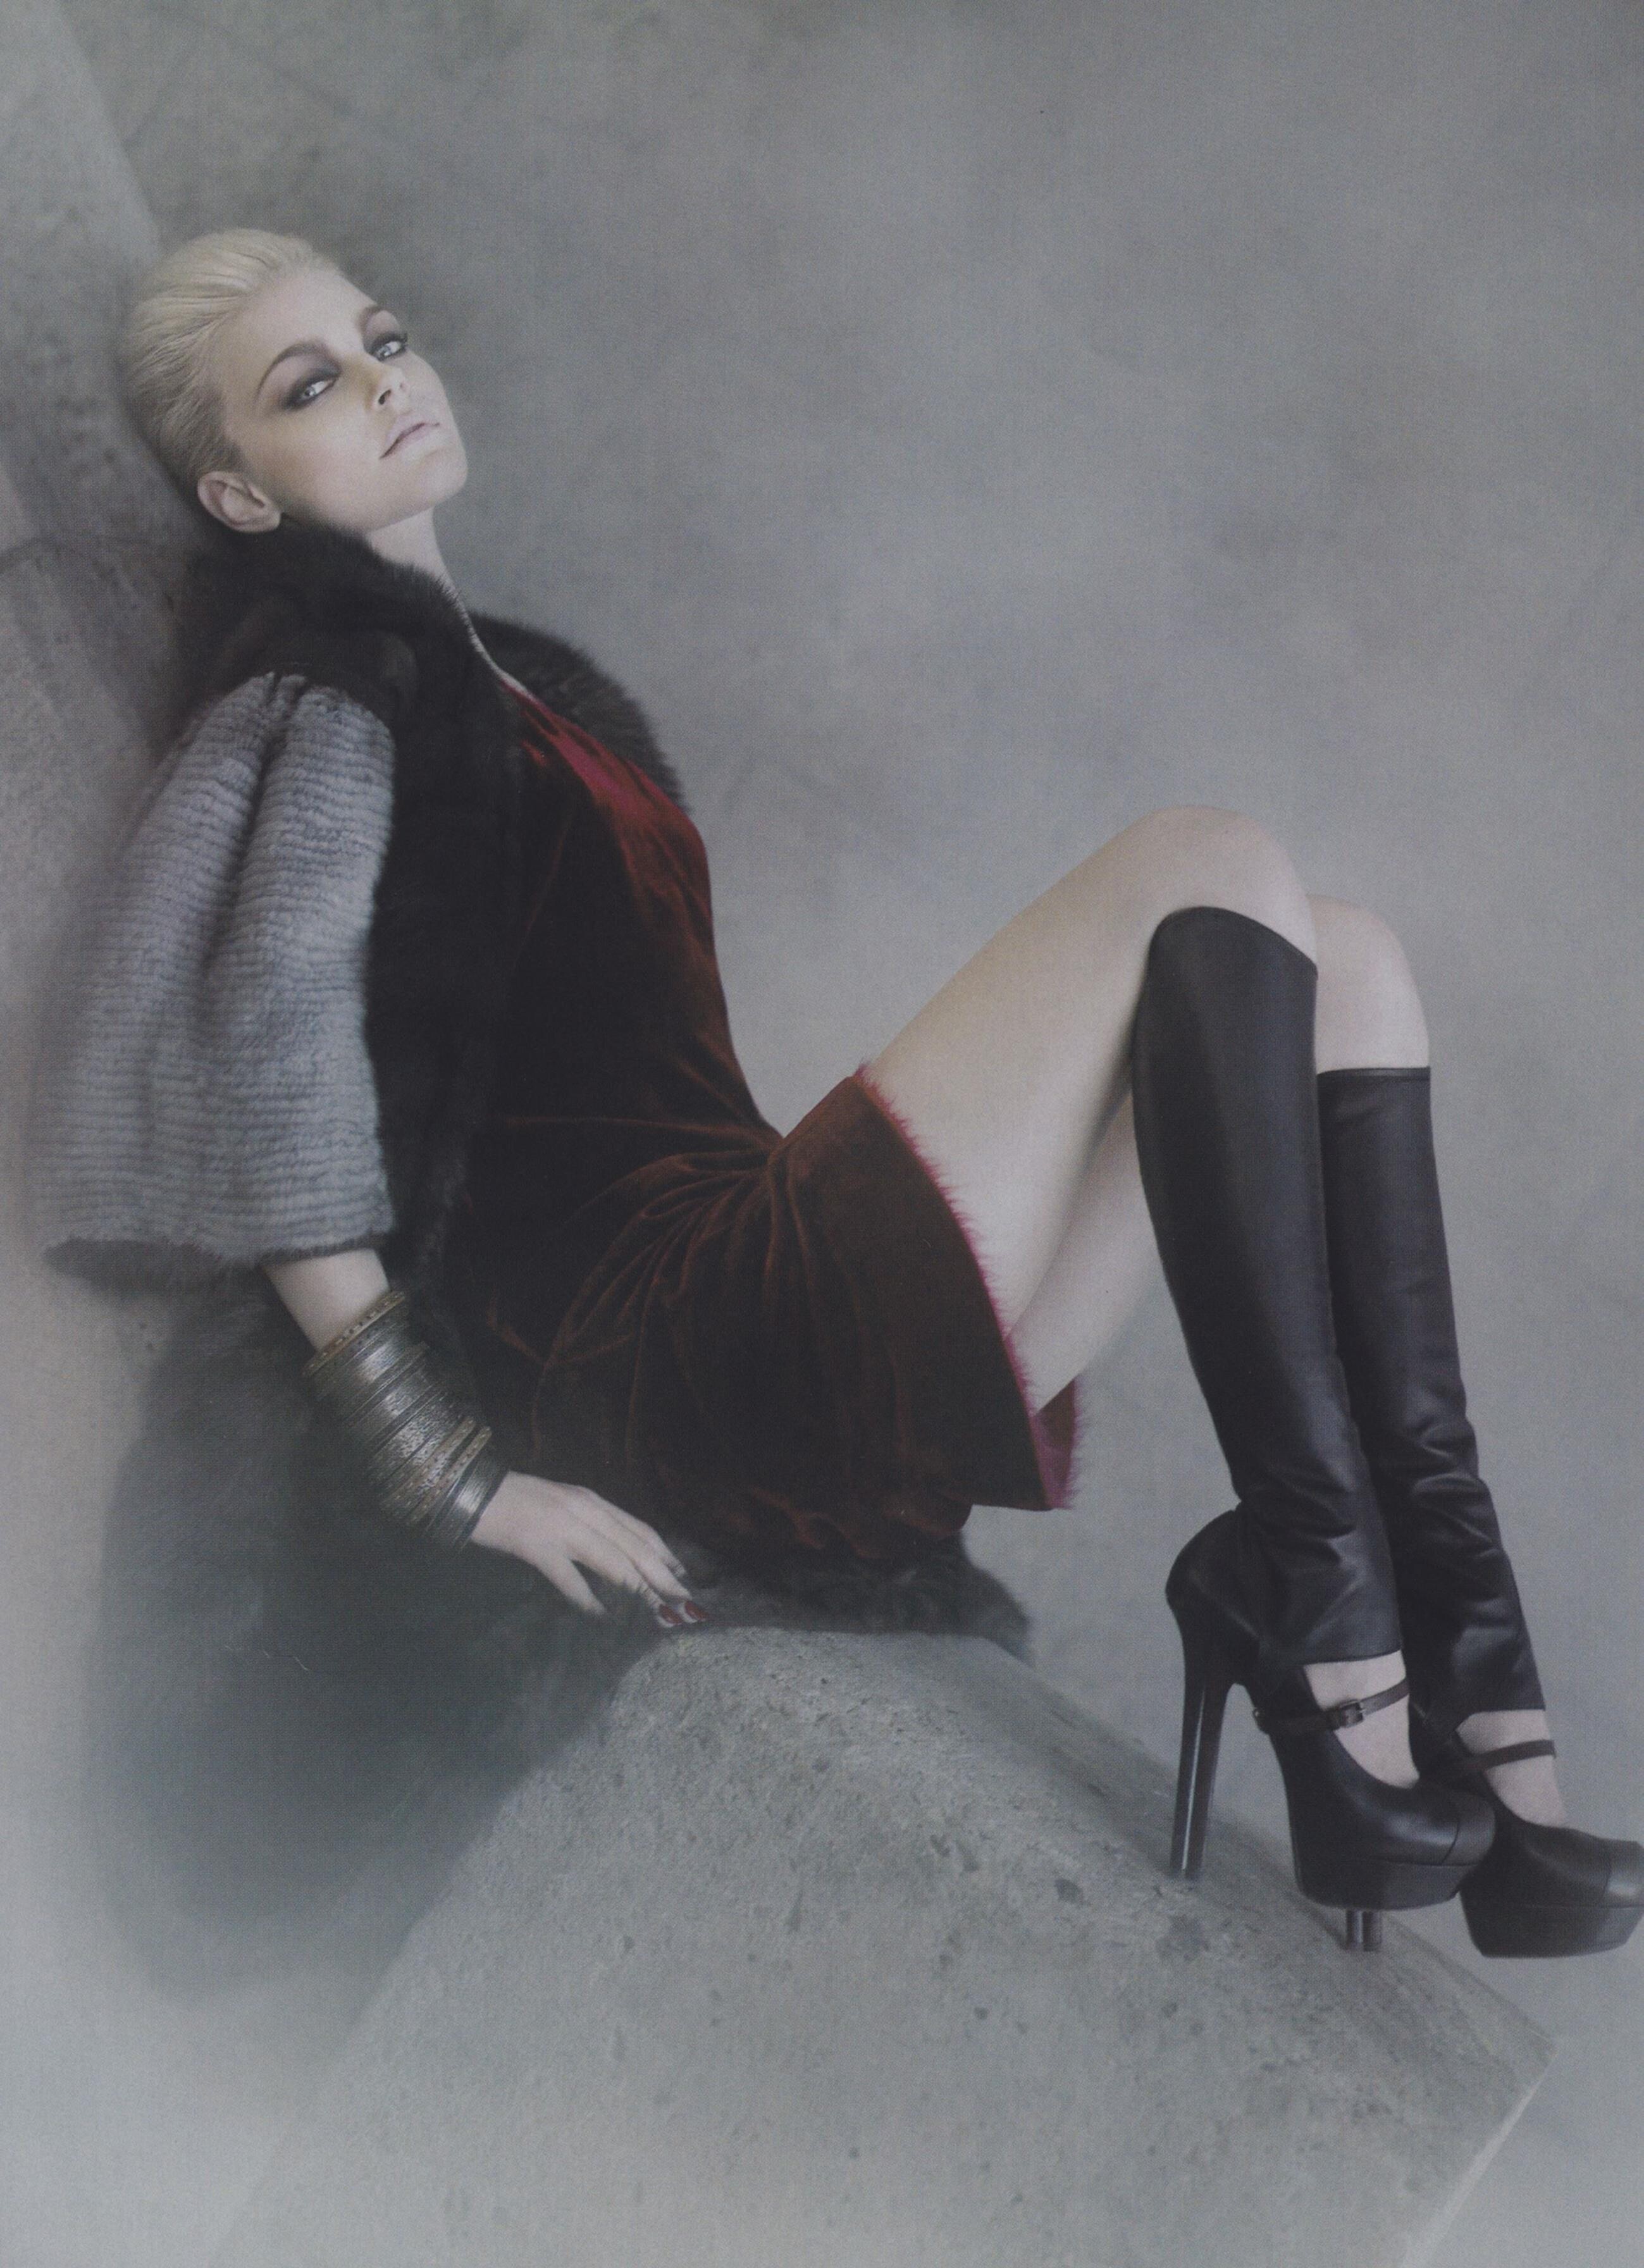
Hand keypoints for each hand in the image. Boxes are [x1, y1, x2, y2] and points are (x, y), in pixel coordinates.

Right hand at [469, 1469, 704, 1623]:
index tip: (682, 1576)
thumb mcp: (561, 1504)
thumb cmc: (516, 1501)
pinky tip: (602, 1615)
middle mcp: (584, 1510)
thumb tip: (617, 1554)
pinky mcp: (537, 1546)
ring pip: (612, 1561)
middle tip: (682, 1603)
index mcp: (591, 1500)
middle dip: (661, 1576)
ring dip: (638, 1589)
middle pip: (633, 1547)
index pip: (639, 1529)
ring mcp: (561, 1528)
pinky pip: (570, 1578)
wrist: (473, 1490)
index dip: (664, 1554)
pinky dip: (589, 1599)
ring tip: (655, 1611)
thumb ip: (588, 1525)